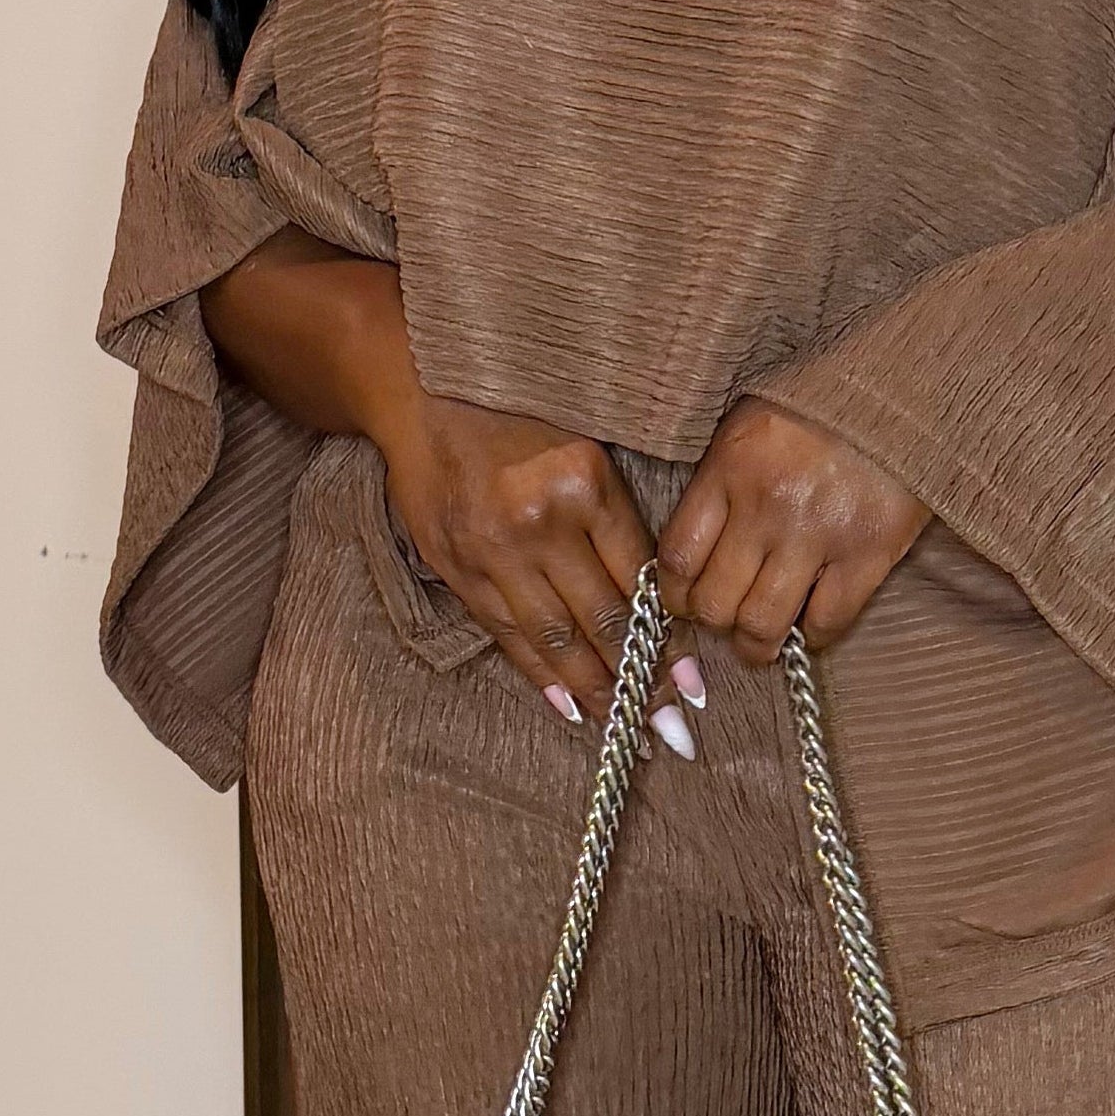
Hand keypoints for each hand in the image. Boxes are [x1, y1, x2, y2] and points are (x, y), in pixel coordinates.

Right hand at [381, 387, 651, 708]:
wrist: (420, 384)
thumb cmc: (518, 406)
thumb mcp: (584, 440)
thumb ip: (614, 511)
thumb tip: (655, 594)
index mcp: (586, 484)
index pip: (638, 579)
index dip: (668, 639)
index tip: (694, 682)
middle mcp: (541, 522)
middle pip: (602, 619)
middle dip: (640, 680)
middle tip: (671, 727)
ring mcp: (495, 551)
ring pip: (555, 638)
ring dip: (595, 691)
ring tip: (626, 731)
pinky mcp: (458, 566)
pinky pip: (508, 633)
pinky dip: (540, 676)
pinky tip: (569, 708)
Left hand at [658, 401, 930, 665]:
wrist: (909, 381)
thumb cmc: (825, 400)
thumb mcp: (752, 421)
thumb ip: (722, 479)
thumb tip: (699, 549)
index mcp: (730, 468)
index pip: (678, 556)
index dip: (675, 594)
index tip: (685, 600)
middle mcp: (767, 506)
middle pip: (715, 601)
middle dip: (714, 624)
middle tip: (725, 623)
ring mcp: (819, 534)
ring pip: (763, 622)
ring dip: (756, 645)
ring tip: (761, 644)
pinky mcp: (870, 552)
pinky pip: (829, 620)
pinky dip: (814, 636)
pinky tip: (811, 628)